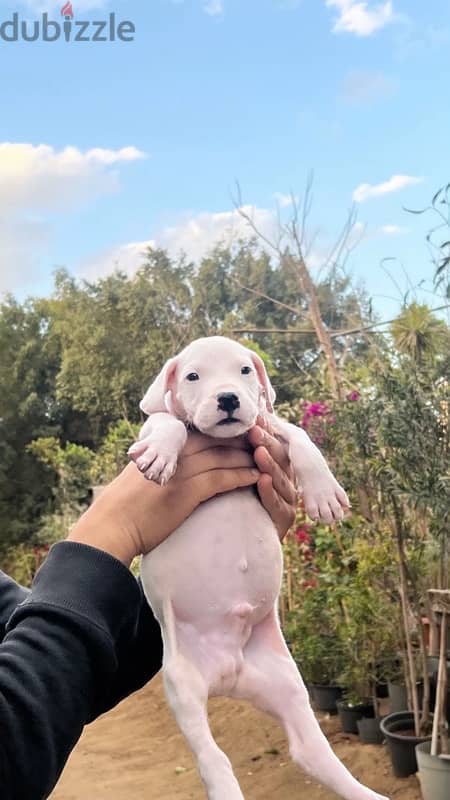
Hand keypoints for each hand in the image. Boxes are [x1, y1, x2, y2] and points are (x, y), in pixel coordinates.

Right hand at [68, 435, 258, 564]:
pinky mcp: (188, 491)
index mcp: (164, 443)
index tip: (245, 429)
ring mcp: (182, 470)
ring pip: (225, 456)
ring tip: (267, 457)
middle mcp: (174, 451)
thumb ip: (162, 459)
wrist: (112, 525)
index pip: (202, 429)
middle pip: (217, 438)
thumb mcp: (143, 470)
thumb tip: (175, 457)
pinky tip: (257, 476)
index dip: (225, 429)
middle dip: (243, 438)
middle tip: (264, 439)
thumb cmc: (125, 503)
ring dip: (249, 456)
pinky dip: (243, 476)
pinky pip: (223, 479)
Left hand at [247, 418, 296, 539]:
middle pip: (279, 458)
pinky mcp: (284, 518)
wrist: (244, 540)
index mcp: (278, 467)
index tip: (255, 417)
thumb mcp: (243, 473)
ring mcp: (288, 499)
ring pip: (278, 479)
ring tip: (259, 451)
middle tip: (254, 429)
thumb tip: (237, 424)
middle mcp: (287, 480)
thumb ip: (244, 453)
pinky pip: (276, 503)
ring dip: (268, 464)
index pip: (274, 445)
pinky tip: (262, 480)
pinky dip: (268, 491)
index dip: (266, 431)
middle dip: (266, 442)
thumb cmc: (241, 501)